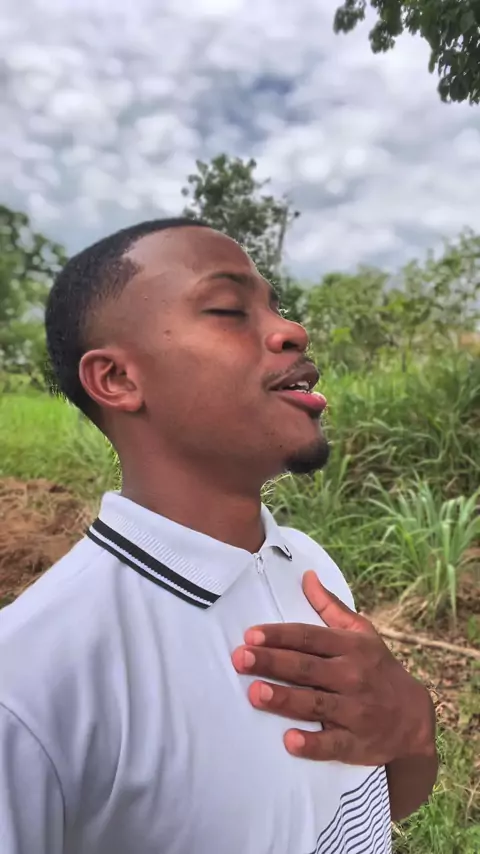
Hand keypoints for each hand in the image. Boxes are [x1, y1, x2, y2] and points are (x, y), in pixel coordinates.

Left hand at [231, 571, 435, 765]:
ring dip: (285, 699)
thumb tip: (306, 576)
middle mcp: (352, 676)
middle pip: (306, 668)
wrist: (415, 719)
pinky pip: (334, 745)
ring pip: (315, 704)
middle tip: (241, 658)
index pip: (310, 637)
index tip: (251, 634)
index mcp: (351, 647)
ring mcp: (355, 711)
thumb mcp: (362, 633)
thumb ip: (330, 606)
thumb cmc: (378, 669)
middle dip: (273, 662)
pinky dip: (313, 744)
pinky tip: (290, 741)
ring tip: (255, 693)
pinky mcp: (357, 743)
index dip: (280, 635)